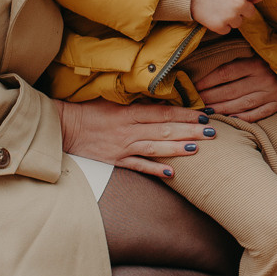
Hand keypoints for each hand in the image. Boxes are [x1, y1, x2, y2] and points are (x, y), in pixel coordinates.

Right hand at [58, 99, 217, 177]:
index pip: (163, 113)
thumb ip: (137, 103)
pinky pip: (139, 166)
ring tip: (198, 150)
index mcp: (130, 112)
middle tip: (212, 132)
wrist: (65, 127)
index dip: (185, 114)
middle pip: (164, 130)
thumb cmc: (89, 111)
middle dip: (190, 131)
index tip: (204, 115)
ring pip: (155, 148)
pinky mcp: (116, 160)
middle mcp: (129, 129)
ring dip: (177, 148)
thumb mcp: (114, 101)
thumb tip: (162, 102)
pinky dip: (155, 170)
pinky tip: (172, 174)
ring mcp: (123, 146)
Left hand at [190, 46, 276, 120]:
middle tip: (196, 101)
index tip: (194, 85)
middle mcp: (265, 78)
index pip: (226, 73)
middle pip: (230, 90)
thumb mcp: (255, 51)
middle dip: (210, 97)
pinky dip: (241, 118)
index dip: (208, 80)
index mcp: (257, 62)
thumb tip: (206, 61)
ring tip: (206, 112)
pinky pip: (256, 115)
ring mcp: (272, 93)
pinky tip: (227, 120)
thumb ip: (236, 56)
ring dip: (221, 109)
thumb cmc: (270, 58)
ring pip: (241, 104)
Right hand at [191, 0, 251, 32]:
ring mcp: (230, 17)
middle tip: (229, 2)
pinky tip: (215, 14)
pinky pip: (227, 29)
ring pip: (239, 22)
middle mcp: (239, 4)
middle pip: (251, 12)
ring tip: (221, 8)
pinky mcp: (220, 26)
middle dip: (243, 8)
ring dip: (233, 17)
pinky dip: (223, 24)